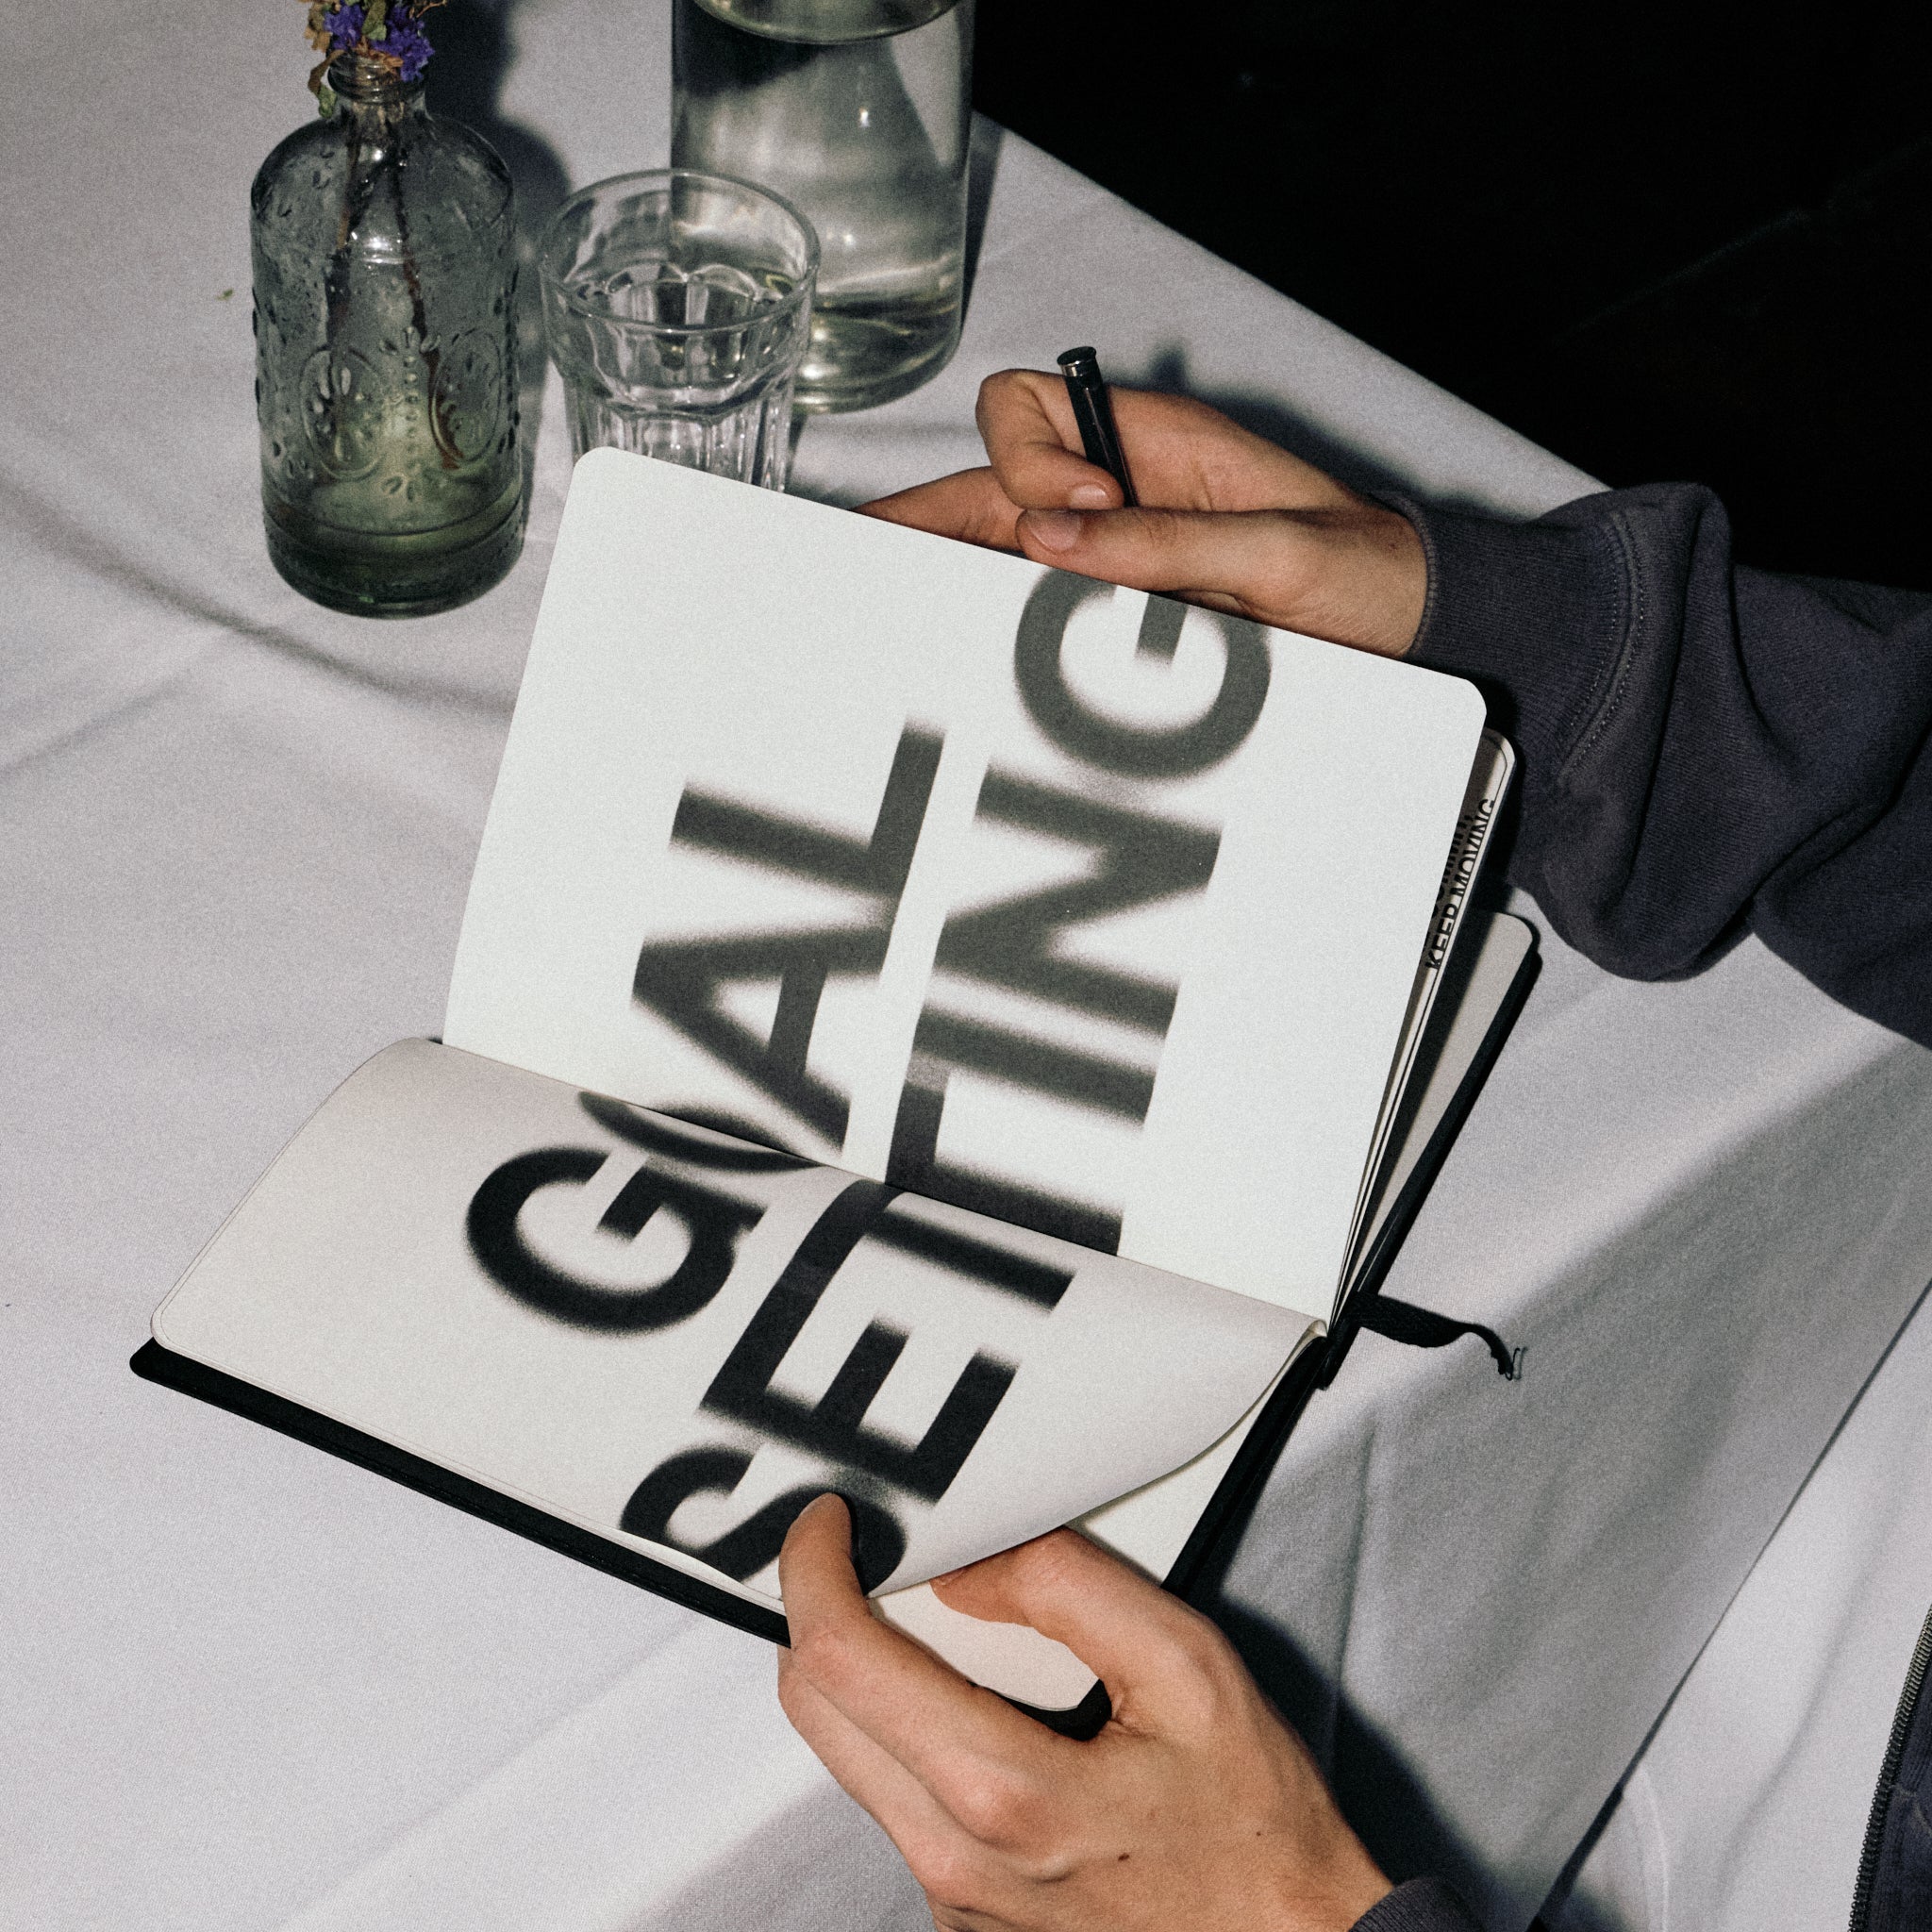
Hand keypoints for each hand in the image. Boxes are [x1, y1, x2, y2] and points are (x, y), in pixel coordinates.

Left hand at [777, 1496, 1391, 1931]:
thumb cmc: (1254, 1828)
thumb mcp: (1187, 1668)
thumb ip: (1069, 1590)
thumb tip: (970, 1562)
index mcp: (1007, 1794)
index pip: (843, 1660)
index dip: (814, 1569)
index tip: (830, 1522)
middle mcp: (958, 1858)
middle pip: (815, 1709)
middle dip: (821, 1612)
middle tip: (867, 1555)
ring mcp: (953, 1897)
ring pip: (848, 1756)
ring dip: (864, 1673)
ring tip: (936, 1622)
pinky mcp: (962, 1913)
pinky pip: (896, 1801)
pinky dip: (907, 1731)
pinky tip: (977, 1703)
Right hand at [860, 370, 1426, 658]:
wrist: (1406, 630)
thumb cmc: (1361, 570)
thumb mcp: (1276, 548)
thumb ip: (1168, 540)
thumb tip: (1051, 534)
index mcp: (1150, 444)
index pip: (1028, 411)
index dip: (1030, 455)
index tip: (1087, 507)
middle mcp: (1116, 494)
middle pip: (985, 485)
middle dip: (934, 520)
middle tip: (885, 561)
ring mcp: (1110, 557)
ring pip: (996, 554)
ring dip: (962, 581)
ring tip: (921, 621)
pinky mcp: (1118, 616)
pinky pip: (1034, 614)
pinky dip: (999, 629)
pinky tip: (974, 659)